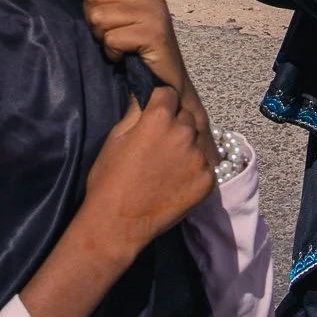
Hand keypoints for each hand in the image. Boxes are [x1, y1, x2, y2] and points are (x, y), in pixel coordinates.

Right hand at [19, 88, 217, 316]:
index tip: (154, 115)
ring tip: (168, 164)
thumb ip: (135, 110)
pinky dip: (194, 169)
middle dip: (175, 123)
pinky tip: (177, 180)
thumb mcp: (116, 137)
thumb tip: (144, 92)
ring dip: (187, 146)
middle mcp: (183, 133)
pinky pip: (205, 165)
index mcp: (159, 118)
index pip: (169, 94)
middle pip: (185, 116)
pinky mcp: (207, 181)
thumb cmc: (109, 178)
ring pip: (197, 140)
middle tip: (159, 143)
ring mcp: (198, 158)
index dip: (160, 103)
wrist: (117, 224)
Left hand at [85, 0, 206, 136]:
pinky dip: (112, 53)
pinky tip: (125, 55)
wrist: (167, 81)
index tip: (105, 4)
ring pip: (98, 17)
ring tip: (119, 44)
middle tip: (110, 32)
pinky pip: (111, 39)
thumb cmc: (140, 46)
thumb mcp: (130, 11)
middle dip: (93, 17)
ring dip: (102, 37)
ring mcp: (153, 12)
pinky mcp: (153, 34)